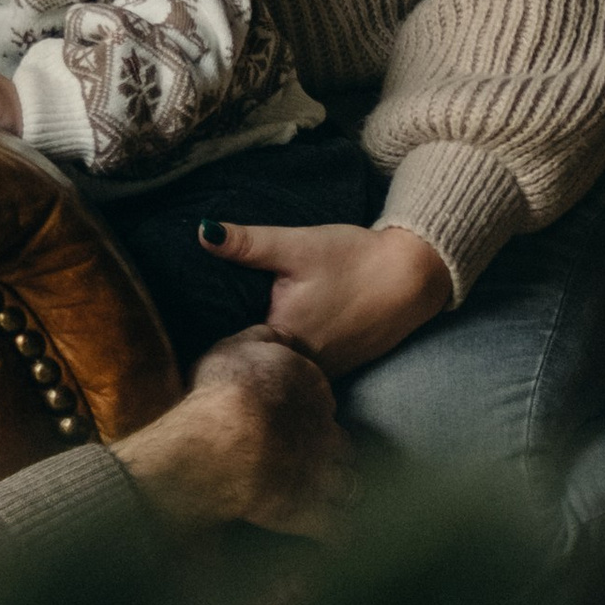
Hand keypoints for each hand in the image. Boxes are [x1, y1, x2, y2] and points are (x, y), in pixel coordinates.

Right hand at [111, 328, 352, 539]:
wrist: (220, 443)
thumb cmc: (222, 391)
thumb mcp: (235, 347)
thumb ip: (264, 338)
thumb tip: (285, 337)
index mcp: (310, 387)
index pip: (325, 400)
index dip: (314, 412)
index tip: (302, 420)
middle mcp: (324, 429)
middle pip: (343, 443)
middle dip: (334, 453)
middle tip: (318, 460)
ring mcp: (322, 473)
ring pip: (351, 485)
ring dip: (344, 491)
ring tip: (332, 497)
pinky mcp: (312, 512)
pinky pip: (340, 529)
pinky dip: (340, 532)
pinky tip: (334, 533)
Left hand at [199, 220, 452, 376]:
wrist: (411, 276)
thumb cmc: (352, 259)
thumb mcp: (296, 245)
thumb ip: (248, 244)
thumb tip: (203, 233)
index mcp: (287, 339)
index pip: (240, 352)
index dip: (217, 345)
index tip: (193, 336)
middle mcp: (306, 366)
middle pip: (262, 364)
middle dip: (241, 353)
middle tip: (208, 339)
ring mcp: (327, 371)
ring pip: (286, 369)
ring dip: (269, 357)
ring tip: (241, 340)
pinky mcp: (343, 366)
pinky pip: (306, 368)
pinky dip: (294, 356)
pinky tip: (287, 336)